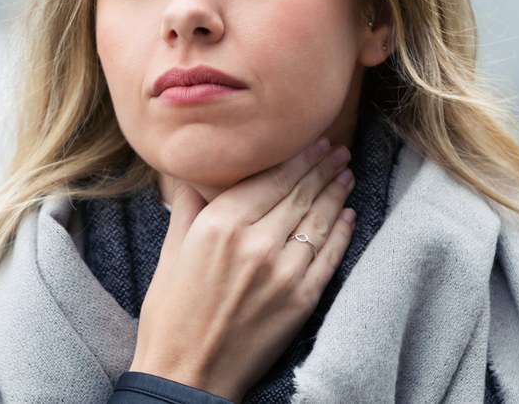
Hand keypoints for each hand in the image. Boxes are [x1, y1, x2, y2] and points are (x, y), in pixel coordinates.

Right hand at [128, 138, 357, 400]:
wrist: (186, 375)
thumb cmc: (170, 315)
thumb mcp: (171, 252)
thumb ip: (189, 207)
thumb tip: (195, 172)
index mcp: (219, 224)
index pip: (270, 177)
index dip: (297, 157)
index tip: (312, 143)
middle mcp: (255, 242)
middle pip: (299, 193)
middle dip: (322, 168)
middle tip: (338, 151)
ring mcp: (283, 271)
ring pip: (319, 219)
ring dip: (336, 192)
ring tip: (346, 174)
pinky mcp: (302, 300)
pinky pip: (330, 255)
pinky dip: (341, 232)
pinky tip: (348, 214)